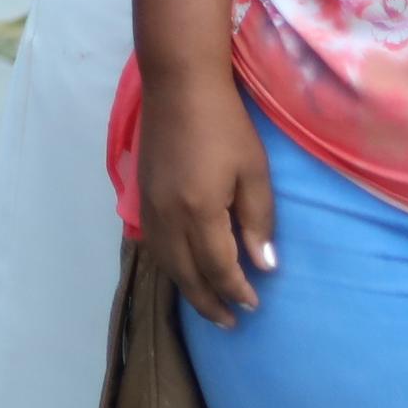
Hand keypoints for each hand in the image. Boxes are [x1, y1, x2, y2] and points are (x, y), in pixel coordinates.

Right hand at [135, 70, 275, 325]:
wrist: (179, 84)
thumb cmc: (226, 124)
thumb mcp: (254, 170)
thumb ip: (259, 221)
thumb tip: (264, 266)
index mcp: (200, 211)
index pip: (219, 268)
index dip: (237, 291)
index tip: (254, 305)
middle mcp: (168, 217)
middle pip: (187, 275)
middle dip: (210, 303)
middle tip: (231, 322)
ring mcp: (150, 207)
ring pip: (166, 264)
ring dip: (187, 289)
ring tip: (208, 305)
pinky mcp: (142, 196)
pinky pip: (154, 246)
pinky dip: (170, 267)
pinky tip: (182, 270)